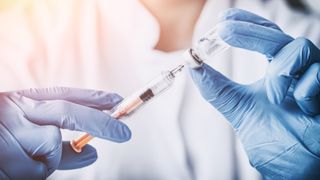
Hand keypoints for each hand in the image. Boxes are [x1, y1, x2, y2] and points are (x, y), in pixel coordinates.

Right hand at [0, 87, 130, 178]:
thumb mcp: (24, 131)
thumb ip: (61, 145)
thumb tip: (94, 153)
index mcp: (21, 101)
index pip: (65, 94)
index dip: (94, 98)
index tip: (118, 102)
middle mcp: (14, 110)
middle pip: (67, 112)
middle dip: (99, 122)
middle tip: (124, 133)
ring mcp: (5, 132)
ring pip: (50, 149)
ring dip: (46, 161)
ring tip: (22, 158)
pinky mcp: (0, 157)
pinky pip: (34, 171)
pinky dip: (31, 173)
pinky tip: (12, 166)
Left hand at [190, 9, 319, 178]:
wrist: (297, 171)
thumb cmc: (275, 141)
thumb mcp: (239, 110)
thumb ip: (218, 89)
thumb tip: (192, 66)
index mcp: (277, 72)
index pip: (263, 37)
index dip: (247, 23)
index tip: (224, 20)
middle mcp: (296, 71)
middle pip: (277, 36)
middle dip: (250, 32)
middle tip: (225, 31)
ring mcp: (315, 78)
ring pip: (300, 48)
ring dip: (280, 72)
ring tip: (274, 97)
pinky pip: (319, 74)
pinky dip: (304, 90)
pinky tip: (301, 107)